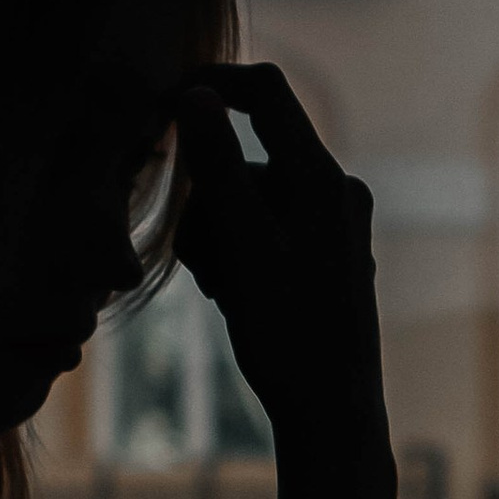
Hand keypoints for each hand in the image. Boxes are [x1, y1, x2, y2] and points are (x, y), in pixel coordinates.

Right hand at [172, 63, 397, 498]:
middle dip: (208, 202)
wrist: (332, 412)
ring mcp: (334, 225)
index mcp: (322, 179)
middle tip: (202, 266)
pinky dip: (237, 257)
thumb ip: (218, 166)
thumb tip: (195, 94)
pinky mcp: (325, 257)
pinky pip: (265, 233)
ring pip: (248, 202)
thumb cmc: (289, 333)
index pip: (267, 94)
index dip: (212, 85)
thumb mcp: (242, 245)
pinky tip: (236, 301)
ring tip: (222, 292)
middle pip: (247, 160)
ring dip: (217, 238)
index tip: (162, 105)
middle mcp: (336, 191)